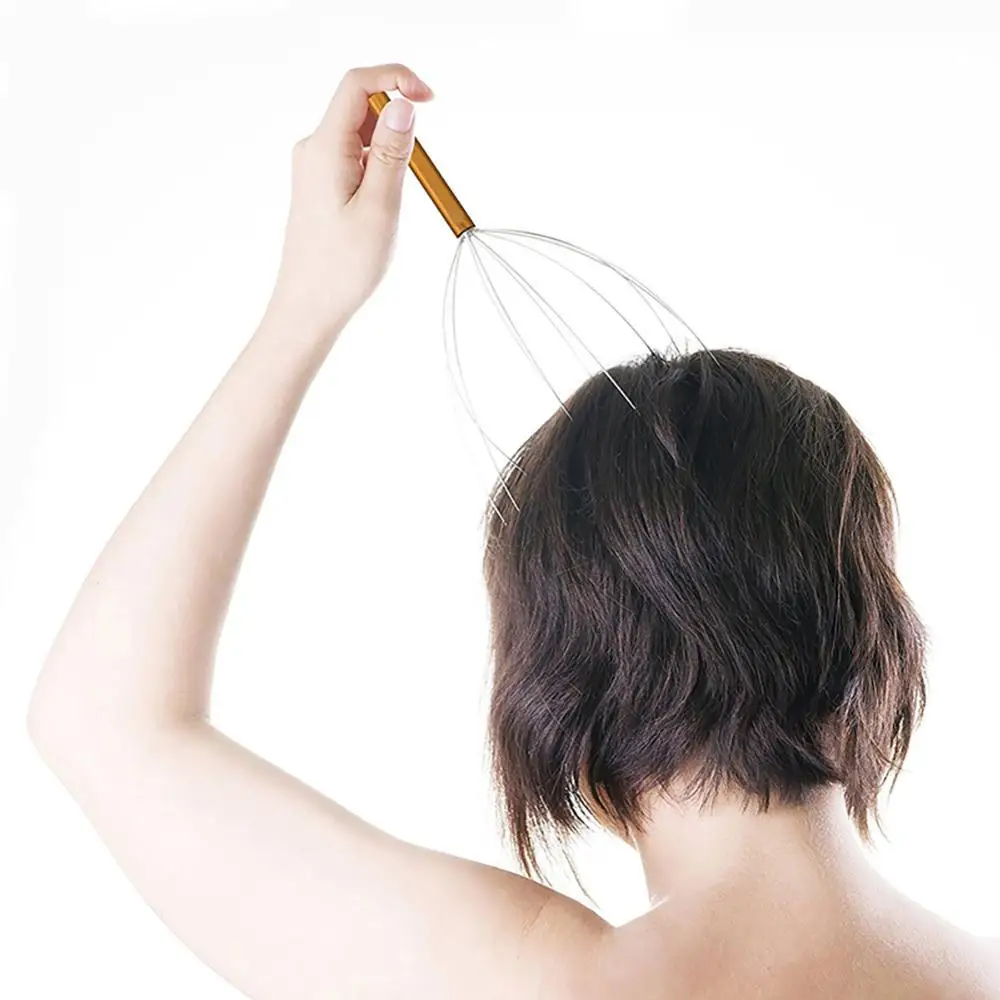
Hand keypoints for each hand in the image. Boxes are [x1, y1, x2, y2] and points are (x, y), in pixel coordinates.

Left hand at [265, 64, 433, 342]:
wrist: (308, 308)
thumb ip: (393, 152)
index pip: (357, 84)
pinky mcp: (319, 184)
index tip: (430, 99)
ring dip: (388, 155)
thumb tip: (403, 104)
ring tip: (388, 207)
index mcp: (325, 148)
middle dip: (397, 128)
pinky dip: (376, 172)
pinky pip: (354, 159)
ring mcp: (314, 167)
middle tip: (411, 177)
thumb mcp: (380, 207)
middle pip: (361, 107)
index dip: (397, 78)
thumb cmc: (343, 267)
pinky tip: (377, 211)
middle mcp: (313, 149)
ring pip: (361, 136)